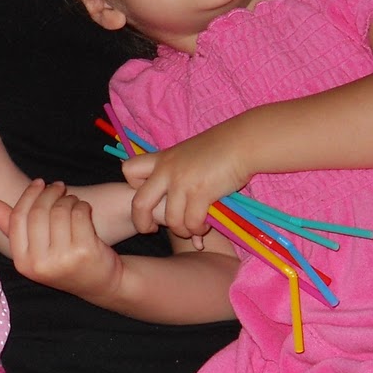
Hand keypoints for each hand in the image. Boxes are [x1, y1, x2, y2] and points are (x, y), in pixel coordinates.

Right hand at [0, 179, 123, 303]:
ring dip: (68, 199)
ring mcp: (62, 259)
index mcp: (22, 263)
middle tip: (58, 186)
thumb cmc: (66, 261)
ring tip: (72, 201)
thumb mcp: (36, 250)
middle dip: (49, 193)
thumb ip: (13, 228)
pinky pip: (79, 214)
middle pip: (39, 212)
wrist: (102, 283)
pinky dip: (82, 206)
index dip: (28, 196)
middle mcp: (39, 264)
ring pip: (60, 211)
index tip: (39, 183)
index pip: (18, 218)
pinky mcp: (84, 251)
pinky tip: (84, 209)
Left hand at [122, 122, 252, 240]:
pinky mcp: (200, 192)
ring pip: (170, 219)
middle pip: (139, 202)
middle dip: (141, 222)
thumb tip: (173, 192)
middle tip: (151, 229)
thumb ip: (177, 168)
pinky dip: (198, 230)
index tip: (151, 196)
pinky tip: (205, 226)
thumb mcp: (188, 153)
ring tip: (193, 229)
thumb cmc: (221, 148)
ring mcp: (182, 182)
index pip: (129, 170)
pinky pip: (191, 222)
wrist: (244, 142)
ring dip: (181, 230)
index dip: (134, 187)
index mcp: (162, 159)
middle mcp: (167, 170)